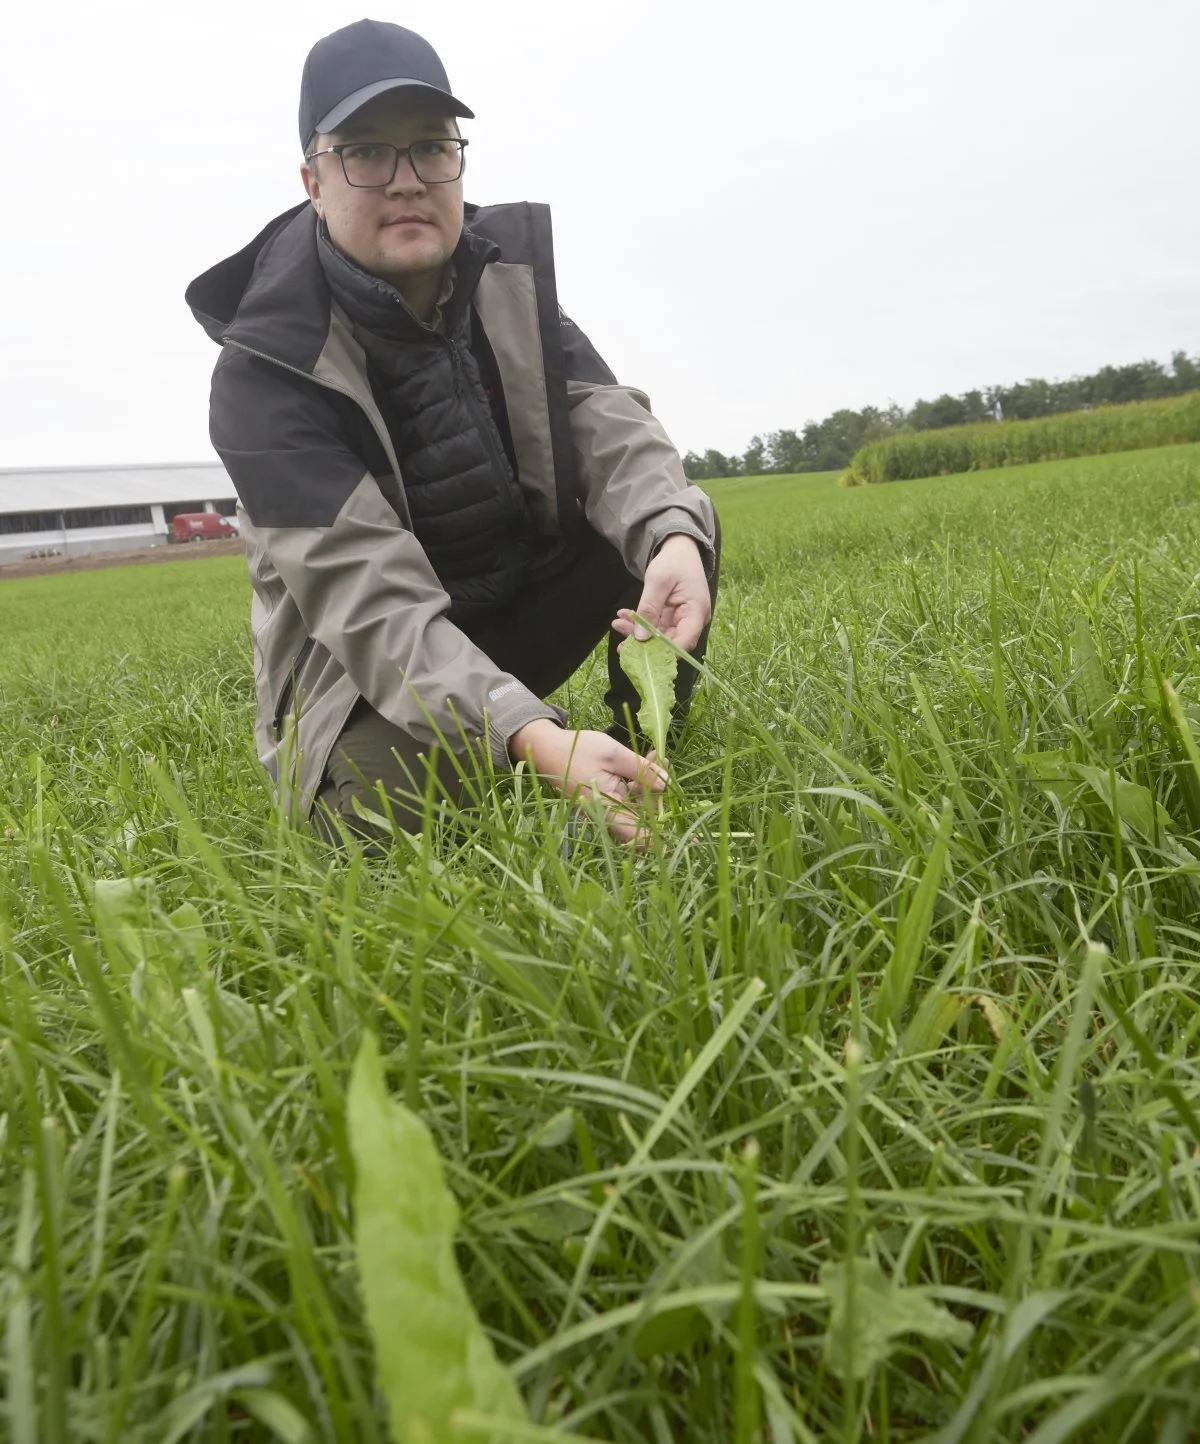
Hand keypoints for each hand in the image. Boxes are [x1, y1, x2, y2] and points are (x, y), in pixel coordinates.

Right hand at [507, 720, 667, 844]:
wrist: (547, 748)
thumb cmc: (577, 749)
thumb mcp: (613, 754)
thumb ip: (641, 770)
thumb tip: (668, 784)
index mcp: (605, 809)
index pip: (639, 834)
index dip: (664, 839)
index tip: (687, 839)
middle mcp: (607, 815)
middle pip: (643, 816)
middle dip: (661, 793)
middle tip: (667, 765)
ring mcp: (606, 808)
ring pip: (639, 804)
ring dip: (652, 784)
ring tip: (660, 757)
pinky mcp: (607, 799)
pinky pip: (630, 796)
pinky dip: (641, 781)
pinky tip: (649, 760)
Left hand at [612, 534, 709, 651]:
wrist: (678, 550)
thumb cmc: (673, 561)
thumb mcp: (658, 581)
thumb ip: (649, 608)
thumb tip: (641, 638)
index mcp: (696, 611)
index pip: (685, 641)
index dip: (665, 652)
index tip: (642, 653)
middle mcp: (692, 621)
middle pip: (671, 643)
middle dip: (645, 643)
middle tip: (621, 639)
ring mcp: (681, 621)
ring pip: (659, 637)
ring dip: (638, 633)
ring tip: (618, 623)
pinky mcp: (671, 618)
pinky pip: (655, 628)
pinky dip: (639, 624)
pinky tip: (624, 617)